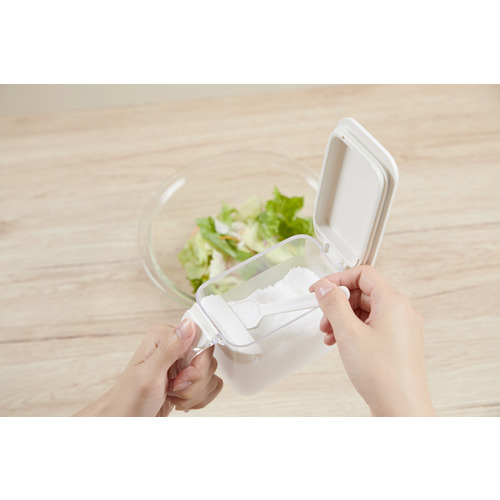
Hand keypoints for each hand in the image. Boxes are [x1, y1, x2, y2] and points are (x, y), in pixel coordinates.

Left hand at [74, 319, 222, 416]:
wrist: (124, 421)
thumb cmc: (128, 400)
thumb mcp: (148, 374)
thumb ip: (170, 348)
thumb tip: (188, 324)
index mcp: (165, 337)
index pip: (202, 341)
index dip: (197, 364)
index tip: (181, 378)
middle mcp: (176, 347)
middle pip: (209, 360)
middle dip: (193, 383)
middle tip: (172, 388)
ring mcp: (183, 364)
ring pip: (211, 375)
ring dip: (194, 393)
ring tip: (171, 395)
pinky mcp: (190, 379)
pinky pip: (211, 386)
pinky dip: (198, 399)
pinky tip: (180, 400)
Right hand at [310, 265, 433, 416]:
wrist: (401, 410)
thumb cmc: (383, 375)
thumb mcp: (348, 333)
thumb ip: (333, 304)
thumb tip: (324, 286)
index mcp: (393, 302)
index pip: (363, 274)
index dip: (337, 279)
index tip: (320, 289)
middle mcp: (401, 312)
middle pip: (363, 293)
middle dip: (338, 304)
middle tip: (323, 318)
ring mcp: (401, 329)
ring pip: (365, 311)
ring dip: (343, 319)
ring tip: (330, 335)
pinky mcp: (397, 344)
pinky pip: (371, 327)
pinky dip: (353, 331)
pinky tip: (341, 344)